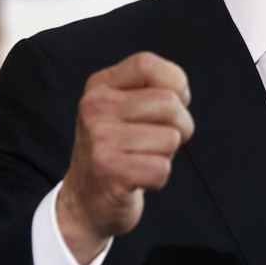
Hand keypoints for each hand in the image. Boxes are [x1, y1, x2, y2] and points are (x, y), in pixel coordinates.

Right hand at [57, 51, 193, 264]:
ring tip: (142, 158)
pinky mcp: (109, 170)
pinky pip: (162, 169)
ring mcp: (100, 138)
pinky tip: (137, 178)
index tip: (173, 102)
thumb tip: (180, 93)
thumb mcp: (124, 109)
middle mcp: (95, 107)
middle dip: (180, 126)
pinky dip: (158, 178)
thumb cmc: (117, 149)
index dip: (174, 82)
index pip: (147, 63)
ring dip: (166, 155)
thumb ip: (153, 90)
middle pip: (169, 102)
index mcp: (100, 86)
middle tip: (159, 141)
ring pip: (171, 138)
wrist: (84, 201)